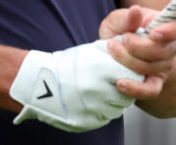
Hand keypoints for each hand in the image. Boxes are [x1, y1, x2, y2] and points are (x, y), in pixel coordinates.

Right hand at [9, 40, 142, 131]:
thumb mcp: (92, 52)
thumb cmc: (67, 65)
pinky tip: (94, 103)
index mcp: (104, 71)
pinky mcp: (87, 122)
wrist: (41, 84)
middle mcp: (101, 91)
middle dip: (124, 91)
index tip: (126, 74)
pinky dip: (103, 112)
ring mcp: (94, 109)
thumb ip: (114, 54)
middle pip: (127, 96)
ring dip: (114, 103)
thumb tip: (132, 53)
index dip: (131, 76)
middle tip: (114, 85)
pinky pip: (104, 119)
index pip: (133, 77)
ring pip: (117, 110)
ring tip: (102, 93)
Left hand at [100, 5, 175, 103]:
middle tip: (121, 39)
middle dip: (138, 47)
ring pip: (153, 68)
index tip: (153, 34)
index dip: (172, 31)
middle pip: (164, 51)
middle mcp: (169, 48)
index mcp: (164, 26)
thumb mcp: (116, 20)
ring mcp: (163, 67)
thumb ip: (125, 17)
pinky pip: (151, 90)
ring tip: (112, 51)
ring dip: (129, 61)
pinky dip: (135, 88)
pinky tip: (120, 82)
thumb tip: (135, 11)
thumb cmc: (117, 32)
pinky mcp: (153, 84)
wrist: (110, 53)